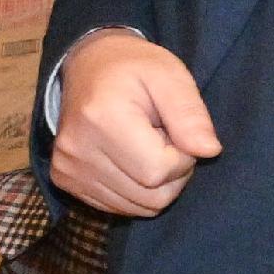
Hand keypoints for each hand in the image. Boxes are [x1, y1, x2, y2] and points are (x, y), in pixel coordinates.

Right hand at [52, 30, 221, 217]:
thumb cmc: (133, 68)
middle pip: (151, 197)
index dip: (183, 157)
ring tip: (145, 148)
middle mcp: (77, 151)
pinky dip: (135, 191)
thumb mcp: (170, 76)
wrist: (86, 66)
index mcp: (101, 119)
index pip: (159, 171)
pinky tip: (129, 160)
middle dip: (172, 174)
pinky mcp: (64, 180)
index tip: (177, 131)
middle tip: (165, 140)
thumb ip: (190, 113)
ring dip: (154, 184)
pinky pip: (118, 207)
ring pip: (137, 207)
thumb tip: (209, 151)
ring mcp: (67, 169)